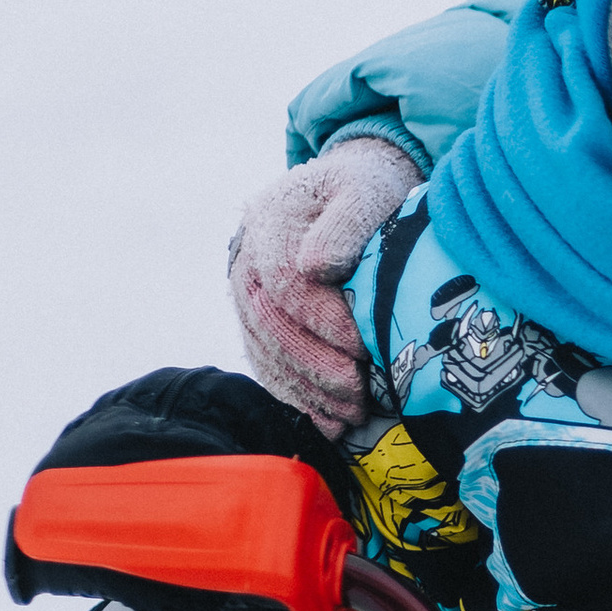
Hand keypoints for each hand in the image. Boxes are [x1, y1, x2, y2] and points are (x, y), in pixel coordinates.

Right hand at [227, 136, 419, 435]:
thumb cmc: (365, 189)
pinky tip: (329, 421)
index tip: (362, 345)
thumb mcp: (363, 189)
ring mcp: (247, 294)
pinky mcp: (259, 321)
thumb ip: (344, 223)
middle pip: (270, 324)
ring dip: (307, 390)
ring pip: (266, 351)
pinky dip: (297, 397)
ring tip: (351, 415)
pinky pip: (268, 364)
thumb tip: (315, 266)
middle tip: (359, 392)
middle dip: (315, 364)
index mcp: (268, 221)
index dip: (321, 320)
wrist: (349, 190)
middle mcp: (247, 260)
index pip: (284, 283)